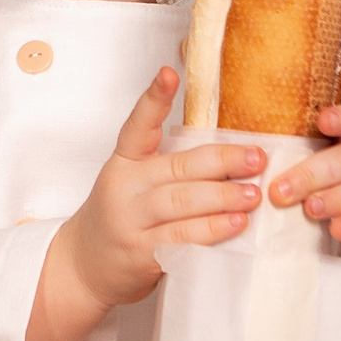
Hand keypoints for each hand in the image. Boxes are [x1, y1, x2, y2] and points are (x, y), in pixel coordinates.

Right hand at [26, 68, 262, 340]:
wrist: (83, 266)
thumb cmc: (121, 218)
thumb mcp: (133, 183)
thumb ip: (168, 167)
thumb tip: (228, 155)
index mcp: (125, 162)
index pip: (138, 125)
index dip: (154, 98)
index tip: (169, 73)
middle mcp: (125, 187)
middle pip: (178, 167)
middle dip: (222, 161)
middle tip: (258, 158)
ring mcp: (131, 221)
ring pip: (182, 202)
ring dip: (223, 197)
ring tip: (254, 194)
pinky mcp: (141, 253)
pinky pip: (182, 239)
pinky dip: (211, 230)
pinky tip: (235, 226)